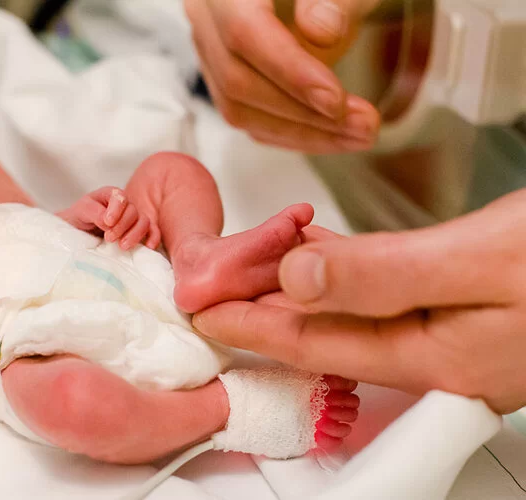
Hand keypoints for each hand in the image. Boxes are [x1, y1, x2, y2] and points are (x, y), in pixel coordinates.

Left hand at [58, 187, 160, 249]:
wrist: (78, 232)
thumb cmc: (78, 219)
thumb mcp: (80, 212)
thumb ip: (93, 212)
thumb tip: (108, 222)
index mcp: (109, 195)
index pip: (119, 197)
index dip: (116, 209)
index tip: (107, 222)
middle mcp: (124, 205)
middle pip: (133, 211)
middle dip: (122, 226)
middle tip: (109, 238)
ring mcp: (133, 218)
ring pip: (144, 222)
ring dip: (136, 234)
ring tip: (122, 246)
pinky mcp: (138, 232)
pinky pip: (152, 232)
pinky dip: (153, 238)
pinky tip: (148, 247)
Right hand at [184, 0, 380, 152]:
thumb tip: (322, 31)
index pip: (244, 32)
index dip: (289, 72)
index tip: (335, 102)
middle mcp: (205, 15)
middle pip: (236, 80)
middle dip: (302, 113)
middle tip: (363, 125)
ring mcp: (209, 48)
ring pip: (238, 108)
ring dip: (300, 131)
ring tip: (357, 134)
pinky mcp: (222, 74)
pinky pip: (247, 115)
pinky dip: (289, 132)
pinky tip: (332, 135)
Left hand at [193, 191, 525, 413]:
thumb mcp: (481, 262)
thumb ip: (384, 277)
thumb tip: (297, 281)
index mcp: (435, 359)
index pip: (316, 344)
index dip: (251, 324)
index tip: (201, 310)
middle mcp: (438, 358)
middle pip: (325, 336)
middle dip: (261, 313)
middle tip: (209, 290)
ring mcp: (451, 338)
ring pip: (350, 316)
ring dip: (295, 293)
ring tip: (246, 272)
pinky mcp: (461, 310)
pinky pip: (381, 297)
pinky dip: (341, 276)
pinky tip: (315, 259)